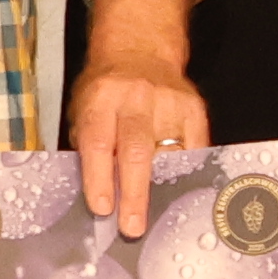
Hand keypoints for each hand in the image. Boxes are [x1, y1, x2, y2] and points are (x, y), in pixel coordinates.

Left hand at [71, 0, 210, 225]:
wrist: (140, 51)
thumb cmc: (104, 91)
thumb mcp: (83, 109)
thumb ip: (88, 147)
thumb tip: (97, 196)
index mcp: (101, 99)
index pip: (98, 143)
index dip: (99, 178)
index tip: (102, 208)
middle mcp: (136, 99)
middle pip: (137, 152)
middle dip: (134, 193)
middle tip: (132, 227)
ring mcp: (169, 103)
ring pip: (169, 155)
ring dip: (163, 190)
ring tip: (159, 219)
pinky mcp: (194, 109)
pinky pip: (194, 150)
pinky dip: (186, 174)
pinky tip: (181, 196)